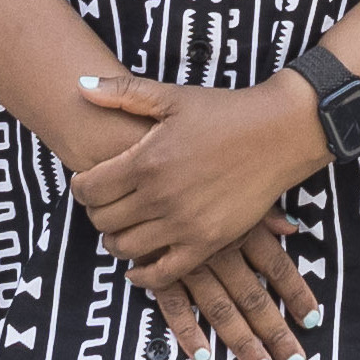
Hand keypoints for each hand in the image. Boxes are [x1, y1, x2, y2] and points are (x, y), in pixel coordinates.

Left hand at [64, 70, 320, 359]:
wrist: (279, 132)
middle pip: (102, 220)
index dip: (81, 186)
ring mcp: (184, 224)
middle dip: (96, 212)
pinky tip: (138, 267)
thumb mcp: (171, 97)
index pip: (88, 189)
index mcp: (146, 161)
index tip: (89, 181)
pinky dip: (144, 275)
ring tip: (122, 227)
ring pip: (125, 248)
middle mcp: (160, 197)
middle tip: (106, 203)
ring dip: (115, 240)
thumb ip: (122, 92)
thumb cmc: (224, 111)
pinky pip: (163, 273)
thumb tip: (80, 83)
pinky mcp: (207, 243)